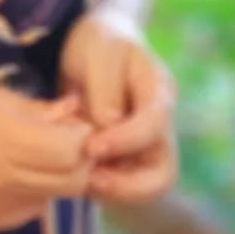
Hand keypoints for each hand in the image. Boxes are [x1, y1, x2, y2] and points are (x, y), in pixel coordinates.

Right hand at [0, 73, 93, 233]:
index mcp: (5, 143)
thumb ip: (29, 107)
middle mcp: (2, 183)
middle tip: (57, 138)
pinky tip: (1, 175)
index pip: (76, 151)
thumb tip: (70, 112)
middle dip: (75, 159)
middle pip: (72, 182)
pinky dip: (24, 197)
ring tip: (25, 154)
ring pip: (49, 202)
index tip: (70, 120)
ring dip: (50, 179)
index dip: (81, 135)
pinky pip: (19, 216)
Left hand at [58, 8, 177, 204]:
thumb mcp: (101, 53)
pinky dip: (97, 186)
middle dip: (129, 187)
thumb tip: (108, 128)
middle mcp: (158, 126)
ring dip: (110, 191)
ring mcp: (143, 146)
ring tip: (77, 179)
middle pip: (163, 174)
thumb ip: (105, 90)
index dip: (125, 141)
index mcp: (160, 93)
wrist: (95, 46)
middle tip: (91, 181)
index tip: (91, 146)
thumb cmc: (100, 42)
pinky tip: (71, 173)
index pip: (154, 126)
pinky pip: (118, 184)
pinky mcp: (124, 158)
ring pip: (142, 188)